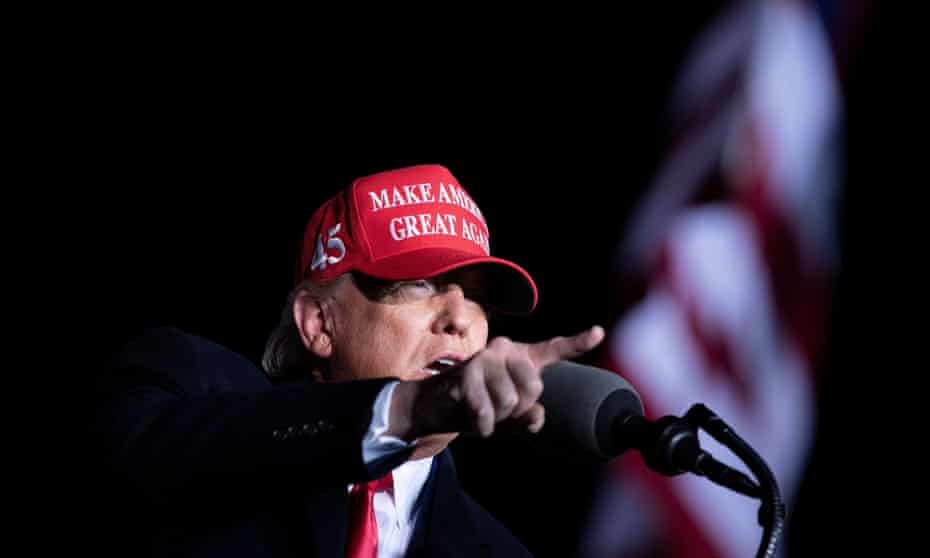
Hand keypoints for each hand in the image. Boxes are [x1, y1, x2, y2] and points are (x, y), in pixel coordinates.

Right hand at [389, 325, 604, 440]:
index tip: (600, 332)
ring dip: (497, 418)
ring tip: (483, 410)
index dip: (578, 342)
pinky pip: (488, 412)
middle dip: (519, 409)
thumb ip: (530, 418)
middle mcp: (504, 349)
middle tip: (499, 409)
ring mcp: (485, 359)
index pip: (553, 350)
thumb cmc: (478, 406)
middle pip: (534, 387)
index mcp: (520, 357)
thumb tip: (537, 416)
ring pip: (510, 401)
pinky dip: (483, 426)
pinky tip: (474, 420)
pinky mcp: (467, 374)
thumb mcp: (509, 418)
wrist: (436, 406)